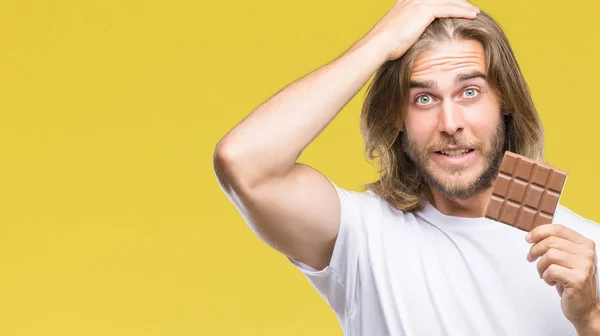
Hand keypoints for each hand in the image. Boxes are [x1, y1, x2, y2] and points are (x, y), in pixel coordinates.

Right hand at [363, 0, 479, 60]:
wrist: (378, 45)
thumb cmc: (384, 46)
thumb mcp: (396, 33)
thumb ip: (407, 30)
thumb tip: (414, 39)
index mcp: (406, 1)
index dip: (446, 2)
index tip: (457, 8)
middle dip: (457, 2)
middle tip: (470, 9)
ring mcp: (418, 2)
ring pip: (448, 1)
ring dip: (464, 6)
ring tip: (475, 12)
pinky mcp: (424, 10)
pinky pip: (449, 8)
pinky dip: (462, 11)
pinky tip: (473, 15)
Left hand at [526, 224, 599, 326]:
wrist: (585, 306)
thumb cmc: (572, 281)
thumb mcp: (566, 258)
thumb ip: (556, 245)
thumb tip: (532, 237)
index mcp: (585, 244)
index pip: (558, 229)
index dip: (539, 232)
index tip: (528, 239)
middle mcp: (587, 253)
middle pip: (551, 242)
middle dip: (535, 250)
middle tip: (531, 259)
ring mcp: (584, 266)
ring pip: (550, 255)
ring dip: (541, 266)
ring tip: (545, 274)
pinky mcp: (578, 279)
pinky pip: (551, 271)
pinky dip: (546, 277)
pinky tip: (552, 282)